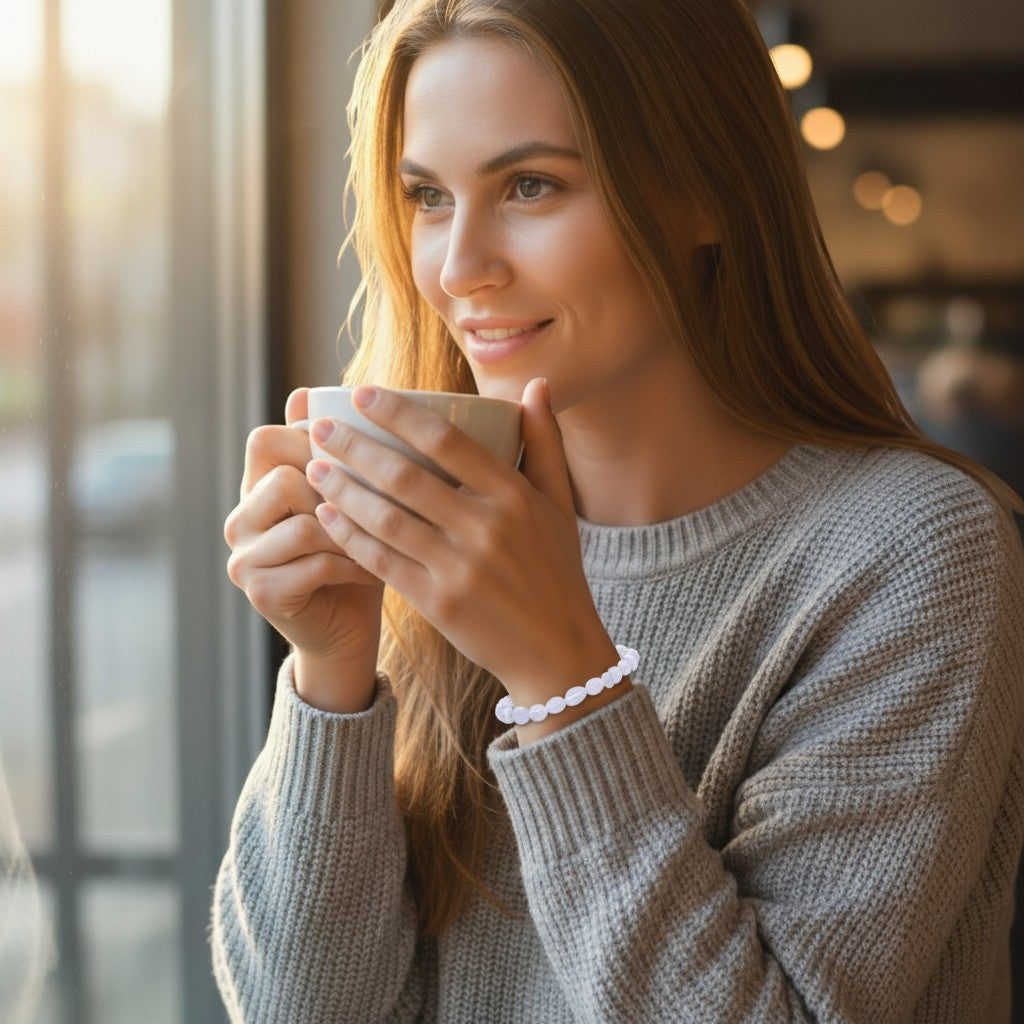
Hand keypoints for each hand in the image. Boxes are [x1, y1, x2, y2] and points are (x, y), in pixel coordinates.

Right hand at [224, 388, 384, 711]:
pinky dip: (353, 564)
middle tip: (377, 502)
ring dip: (351, 529)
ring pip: (300, 520)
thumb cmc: (360, 551)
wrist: (348, 629)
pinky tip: (377, 568)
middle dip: (335, 487)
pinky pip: (312, 562)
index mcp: (258, 485)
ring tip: (386, 538)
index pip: (265, 438)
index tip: (358, 455)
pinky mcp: (261, 591)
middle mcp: (242, 517)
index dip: (312, 440)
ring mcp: (244, 555)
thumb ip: (343, 452)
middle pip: (279, 474)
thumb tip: (312, 391)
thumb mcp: (355, 496)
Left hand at [307, 378, 626, 736]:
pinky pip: (382, 562)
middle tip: (319, 430)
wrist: (556, 649)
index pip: (447, 441)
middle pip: (405, 477)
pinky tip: (327, 516)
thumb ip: (544, 441)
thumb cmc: (555, 570)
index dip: (398, 414)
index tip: (362, 395)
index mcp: (514, 496)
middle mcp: (486, 528)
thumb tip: (536, 384)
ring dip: (343, 490)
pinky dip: (350, 537)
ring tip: (314, 468)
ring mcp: (460, 568)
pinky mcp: (438, 603)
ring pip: (386, 519)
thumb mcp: (559, 504)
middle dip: (354, 448)